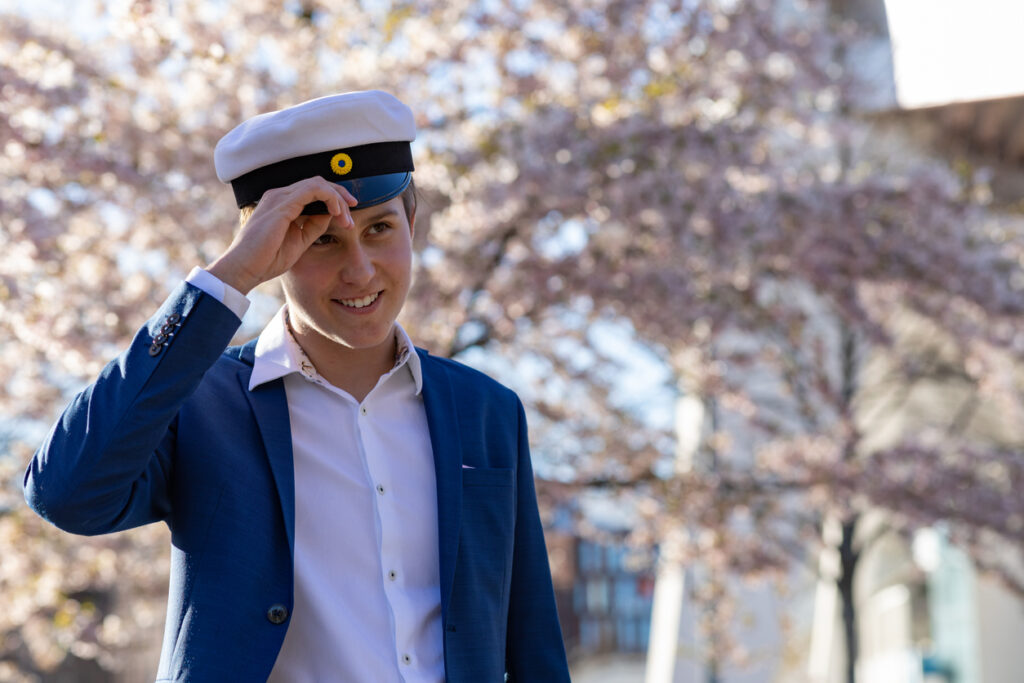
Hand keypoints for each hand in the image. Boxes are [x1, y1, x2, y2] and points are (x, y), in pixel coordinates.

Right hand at [206, 178, 356, 294]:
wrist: (244, 268)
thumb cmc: (266, 259)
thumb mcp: (299, 241)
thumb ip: (314, 226)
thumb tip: (332, 215)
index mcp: (282, 203)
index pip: (313, 191)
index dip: (335, 199)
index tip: (347, 217)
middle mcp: (280, 195)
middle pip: (318, 184)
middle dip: (340, 196)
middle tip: (353, 211)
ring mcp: (280, 197)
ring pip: (318, 184)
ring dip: (338, 199)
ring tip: (346, 218)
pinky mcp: (283, 203)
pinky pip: (314, 189)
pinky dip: (331, 198)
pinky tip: (337, 213)